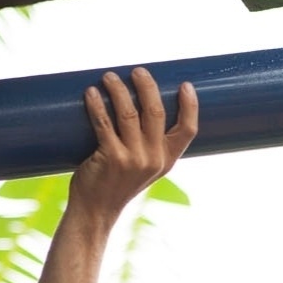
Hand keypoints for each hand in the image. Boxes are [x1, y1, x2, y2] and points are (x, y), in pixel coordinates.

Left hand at [72, 67, 197, 221]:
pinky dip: (96, 104)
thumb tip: (139, 104)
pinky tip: (91, 92)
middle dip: (147, 86)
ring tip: (108, 77)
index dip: (190, 106)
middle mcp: (153, 159)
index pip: (188, 130)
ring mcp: (132, 159)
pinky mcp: (110, 158)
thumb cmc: (115, 184)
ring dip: (118, 89)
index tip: (185, 85)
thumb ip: (147, 144)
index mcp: (166, 161)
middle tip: (137, 71)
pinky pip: (103, 122)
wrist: (94, 211)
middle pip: (156, 112)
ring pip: (129, 113)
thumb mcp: (142, 168)